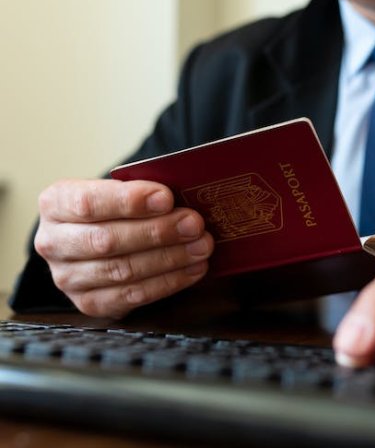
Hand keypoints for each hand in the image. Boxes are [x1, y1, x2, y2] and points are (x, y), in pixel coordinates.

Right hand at [34, 179, 213, 317]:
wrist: (93, 239)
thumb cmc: (114, 209)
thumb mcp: (118, 190)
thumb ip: (142, 191)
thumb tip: (186, 195)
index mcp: (55, 203)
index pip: (88, 203)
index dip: (129, 202)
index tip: (167, 197)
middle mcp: (53, 242)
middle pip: (107, 241)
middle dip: (157, 232)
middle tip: (195, 224)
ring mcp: (67, 278)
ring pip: (122, 270)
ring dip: (169, 258)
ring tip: (201, 246)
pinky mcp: (89, 303)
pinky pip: (132, 296)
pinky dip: (169, 282)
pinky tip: (194, 268)